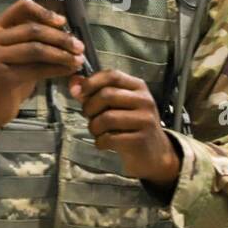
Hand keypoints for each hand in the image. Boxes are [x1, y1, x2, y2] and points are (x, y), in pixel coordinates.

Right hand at [0, 0, 85, 140]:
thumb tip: (65, 31)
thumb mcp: (14, 54)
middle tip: (79, 46)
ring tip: (78, 60)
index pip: (21, 8)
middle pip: (33, 30)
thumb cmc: (4, 78)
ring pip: (36, 49)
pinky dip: (56, 69)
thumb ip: (31, 40)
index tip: (63, 22)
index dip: (45, 12)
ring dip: (61, 54)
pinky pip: (36, 69)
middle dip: (60, 38)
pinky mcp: (2, 77)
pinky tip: (67, 71)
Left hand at [69, 69, 180, 187]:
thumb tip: (74, 83)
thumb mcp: (116, 105)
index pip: (112, 75)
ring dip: (93, 127)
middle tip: (88, 116)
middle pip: (107, 95)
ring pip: (107, 118)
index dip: (91, 82)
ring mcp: (145, 119)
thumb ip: (95, 92)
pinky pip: (110, 138)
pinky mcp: (141, 139)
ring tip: (96, 131)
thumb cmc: (130, 125)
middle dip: (90, 107)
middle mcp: (144, 100)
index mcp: (138, 87)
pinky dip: (100, 142)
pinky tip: (103, 143)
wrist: (153, 152)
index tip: (79, 92)